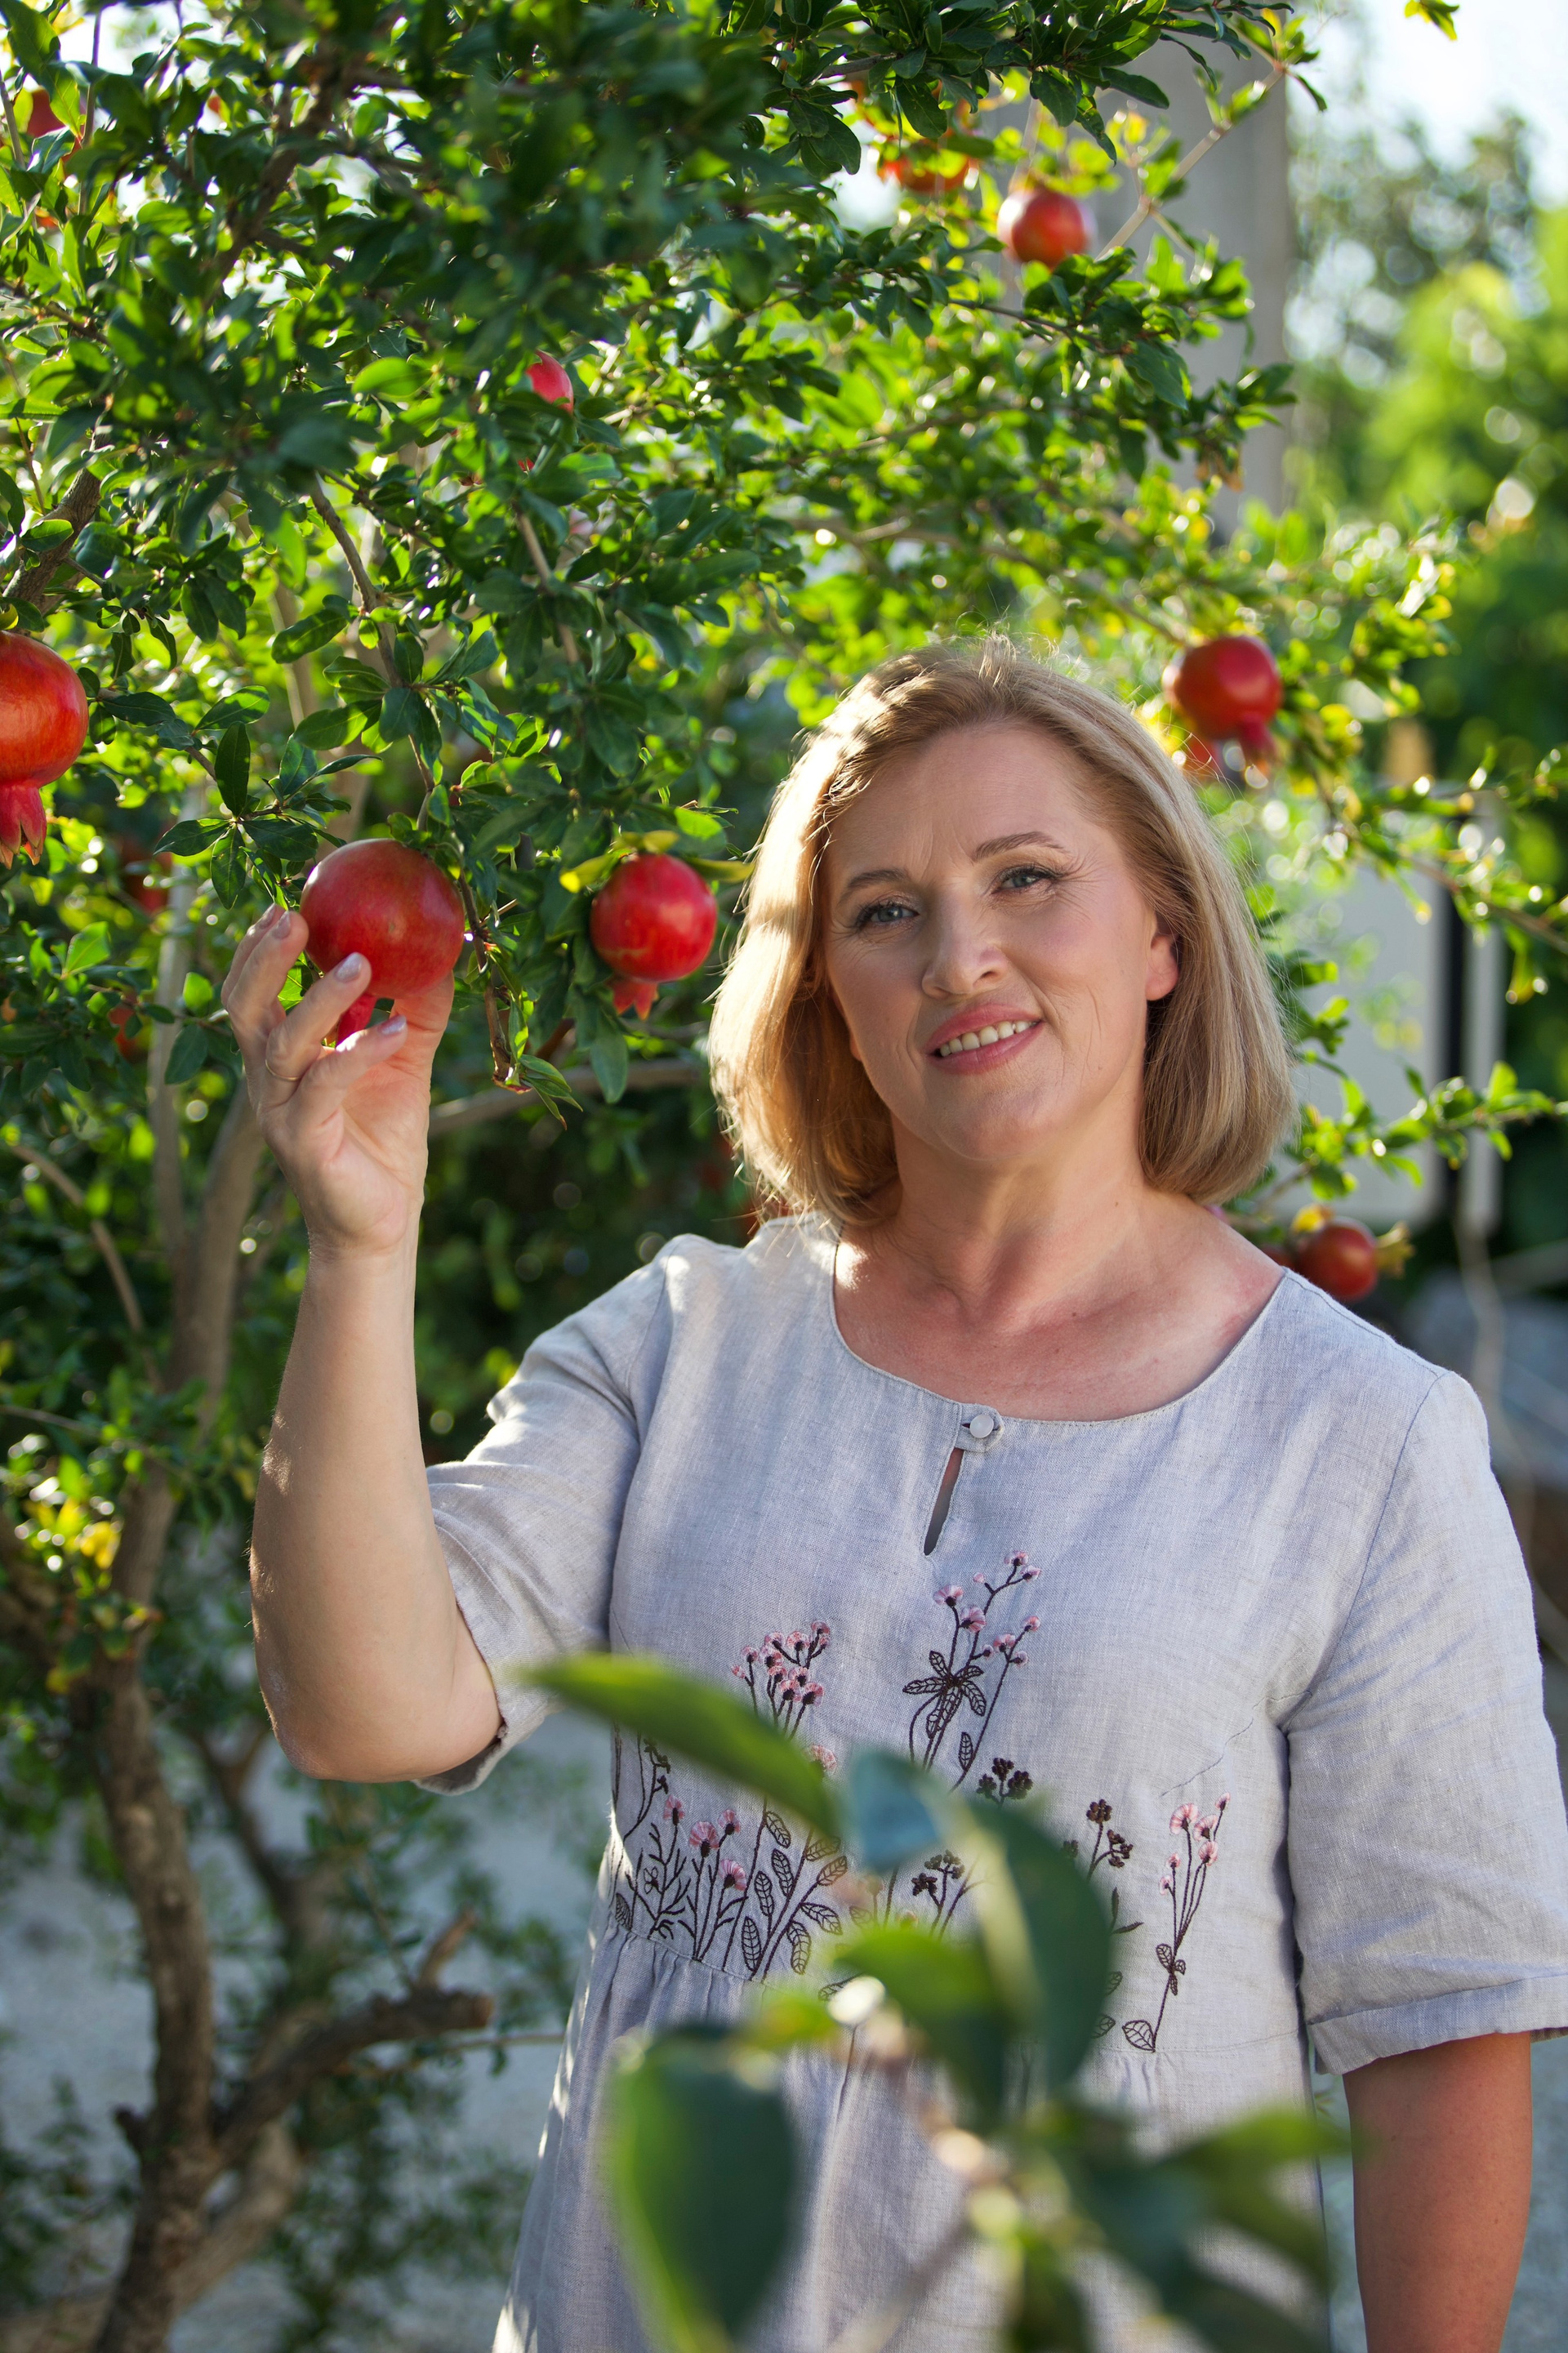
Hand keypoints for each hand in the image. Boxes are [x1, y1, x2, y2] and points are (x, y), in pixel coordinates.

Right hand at [224, 902, 451, 1258]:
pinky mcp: (303, 1142)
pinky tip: (397, 1030)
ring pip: (281, 1043)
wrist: (383, 1223)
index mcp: (280, 1056)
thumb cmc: (384, 1142)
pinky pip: (326, 1086)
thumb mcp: (404, 1063)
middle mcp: (268, 1080)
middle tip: (295, 915)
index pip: (253, 990)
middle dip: (265, 958)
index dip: (259, 946)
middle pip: (245, 1006)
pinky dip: (361, 1052)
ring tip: (361, 962)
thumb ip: (415, 1010)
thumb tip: (443, 953)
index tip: (288, 899)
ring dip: (320, 998)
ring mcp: (279, 1112)